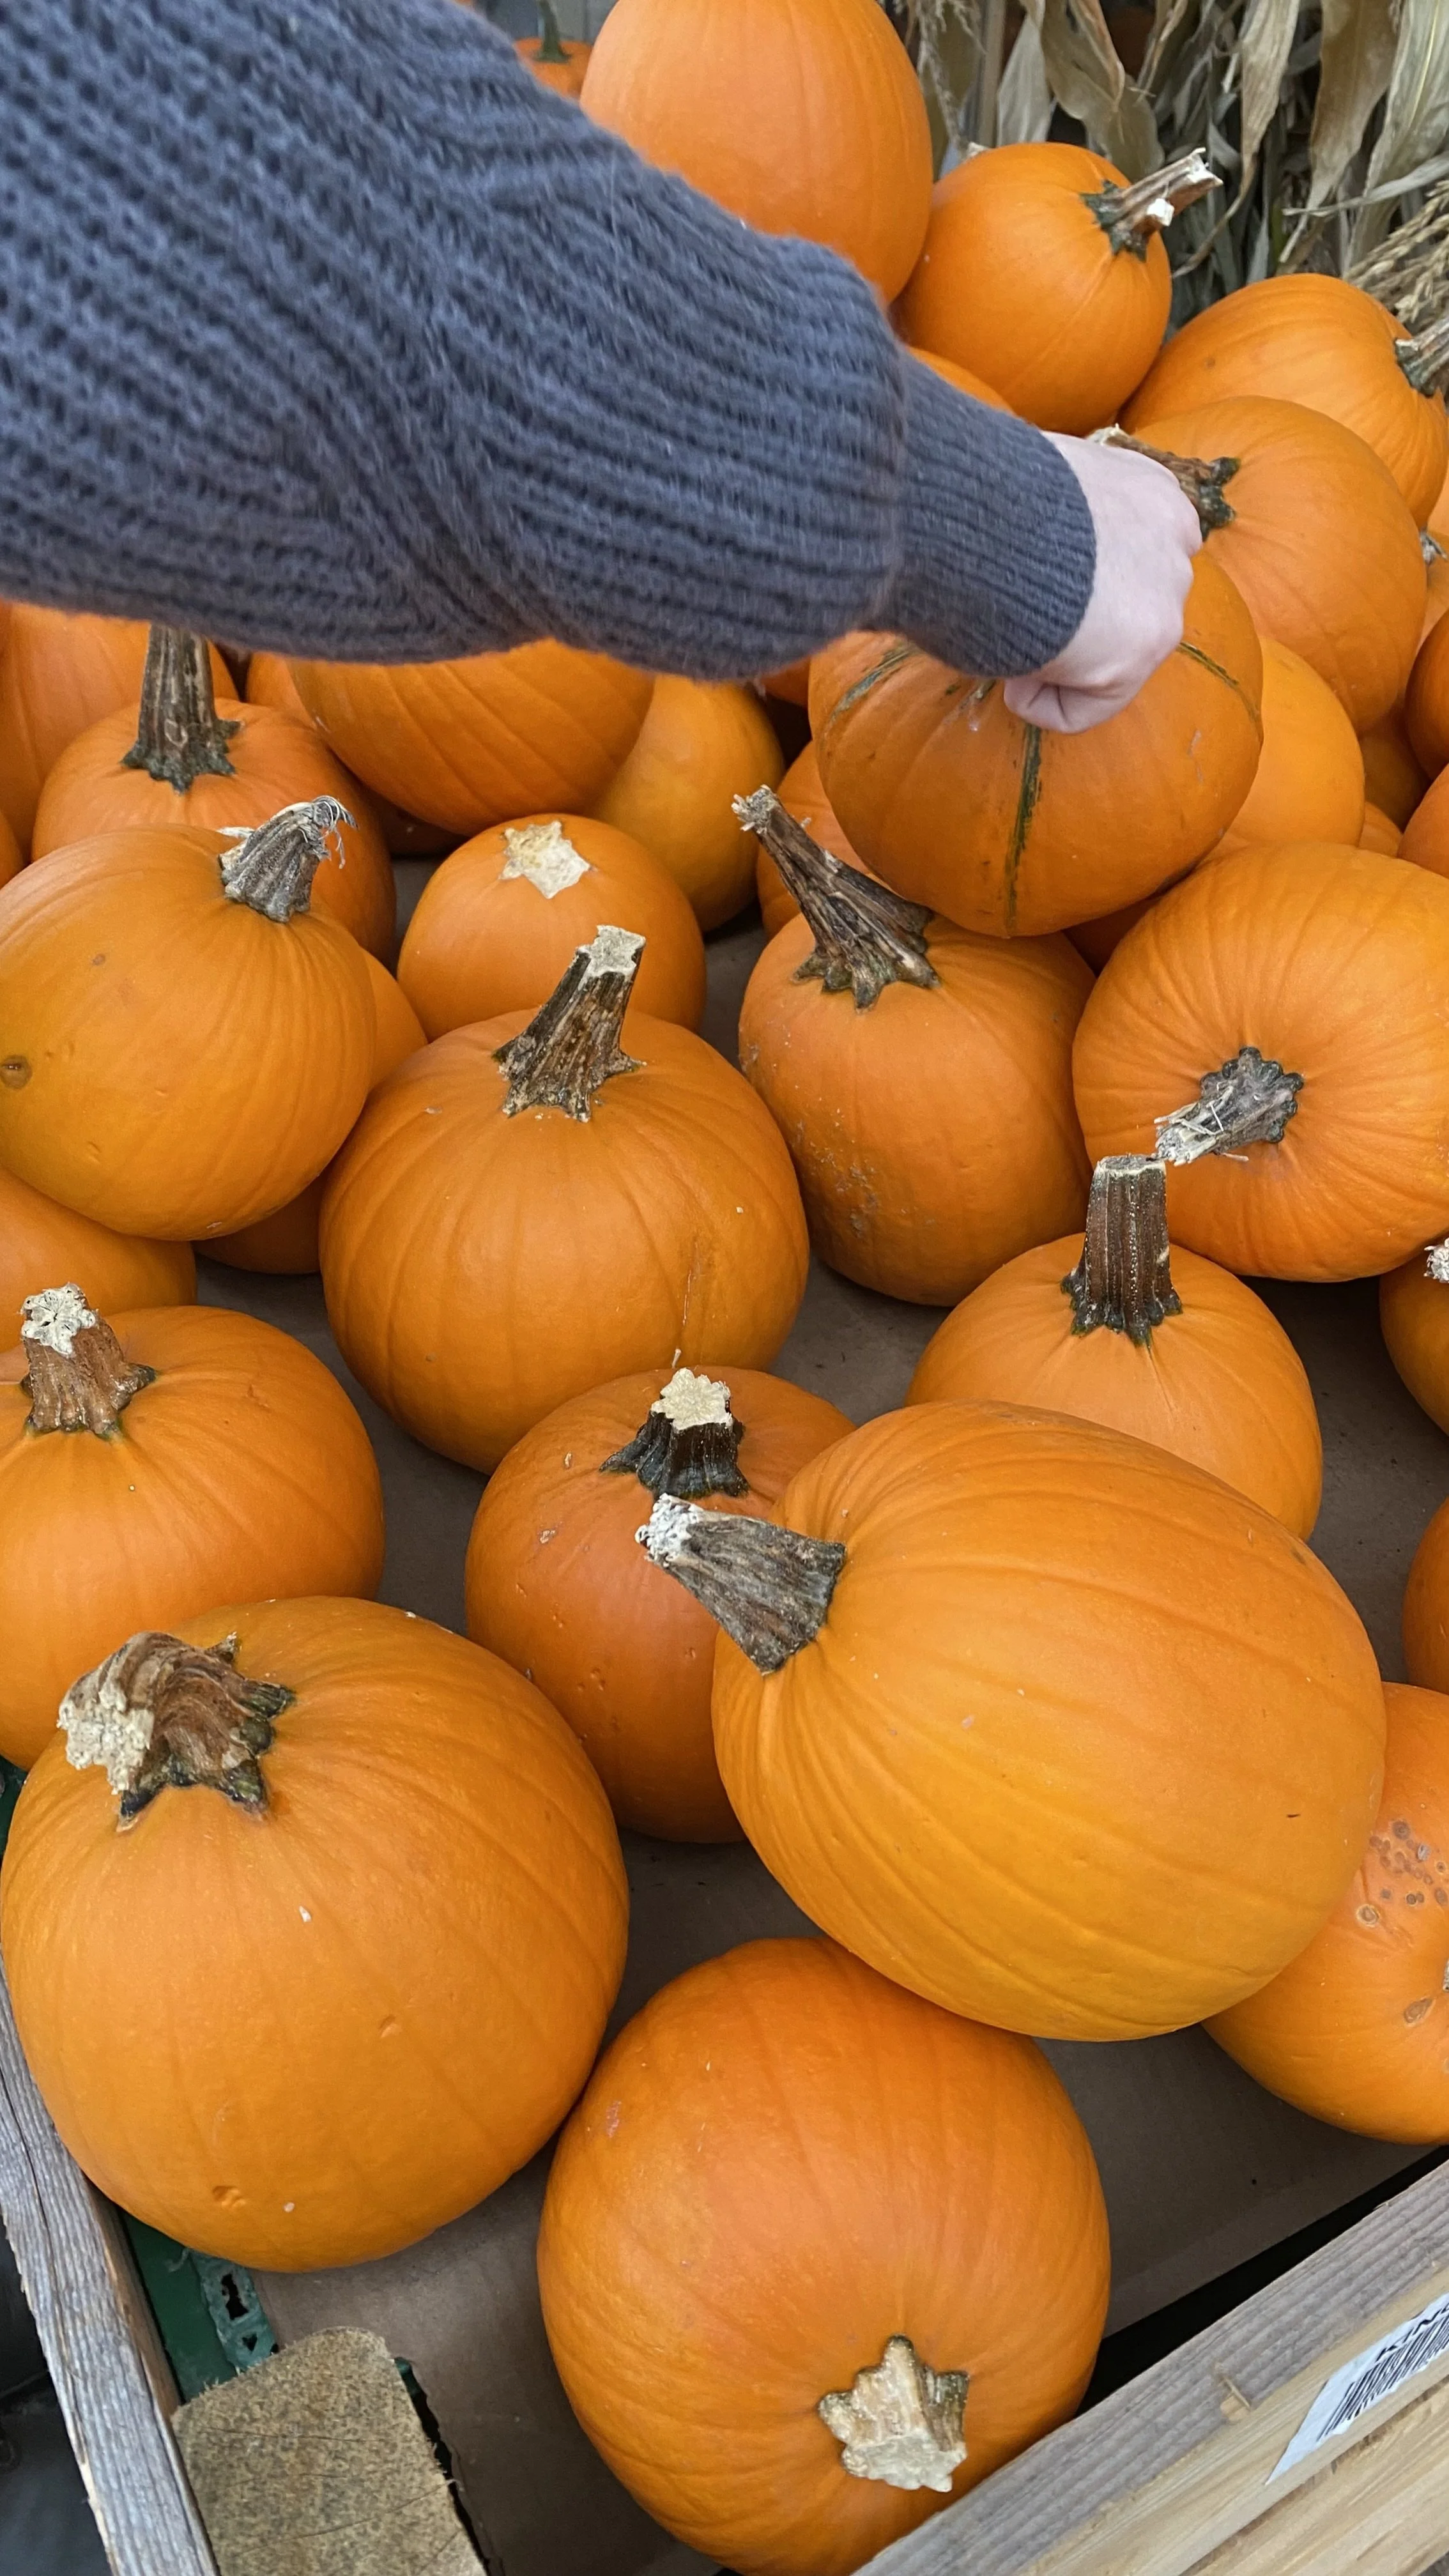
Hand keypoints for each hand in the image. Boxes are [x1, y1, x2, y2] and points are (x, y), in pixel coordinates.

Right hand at [1004, 434, 1202, 734]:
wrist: (996, 521)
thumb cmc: (995, 495)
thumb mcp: (1040, 478)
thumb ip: (1059, 506)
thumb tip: (1025, 541)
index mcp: (1153, 493)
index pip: (1133, 551)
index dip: (1078, 576)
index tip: (1027, 578)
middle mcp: (1174, 546)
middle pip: (1127, 609)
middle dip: (1075, 623)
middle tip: (1014, 613)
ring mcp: (1165, 604)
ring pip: (1108, 662)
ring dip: (1054, 660)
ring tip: (1006, 639)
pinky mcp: (1137, 657)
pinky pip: (1081, 709)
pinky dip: (1039, 702)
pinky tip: (1009, 677)